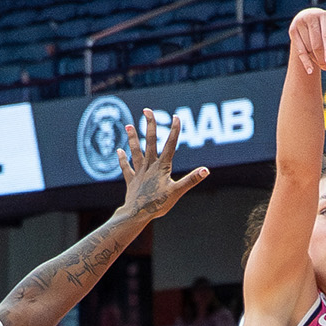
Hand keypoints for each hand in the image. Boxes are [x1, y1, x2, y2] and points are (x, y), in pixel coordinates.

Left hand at [117, 109, 208, 224]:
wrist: (137, 214)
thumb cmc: (158, 204)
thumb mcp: (177, 192)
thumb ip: (191, 180)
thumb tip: (206, 170)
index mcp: (162, 167)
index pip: (170, 145)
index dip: (174, 131)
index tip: (176, 117)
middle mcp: (149, 166)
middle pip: (149, 142)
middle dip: (149, 125)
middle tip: (147, 110)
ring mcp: (139, 172)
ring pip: (135, 151)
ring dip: (132, 138)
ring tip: (129, 125)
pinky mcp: (131, 181)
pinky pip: (125, 168)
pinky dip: (122, 160)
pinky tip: (119, 151)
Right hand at [288, 7, 325, 72]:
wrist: (310, 19)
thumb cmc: (325, 30)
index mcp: (325, 16)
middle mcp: (311, 16)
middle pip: (316, 43)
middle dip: (322, 58)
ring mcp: (300, 22)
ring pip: (308, 48)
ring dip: (315, 59)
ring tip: (321, 62)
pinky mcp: (292, 30)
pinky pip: (300, 50)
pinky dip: (306, 62)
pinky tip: (310, 70)